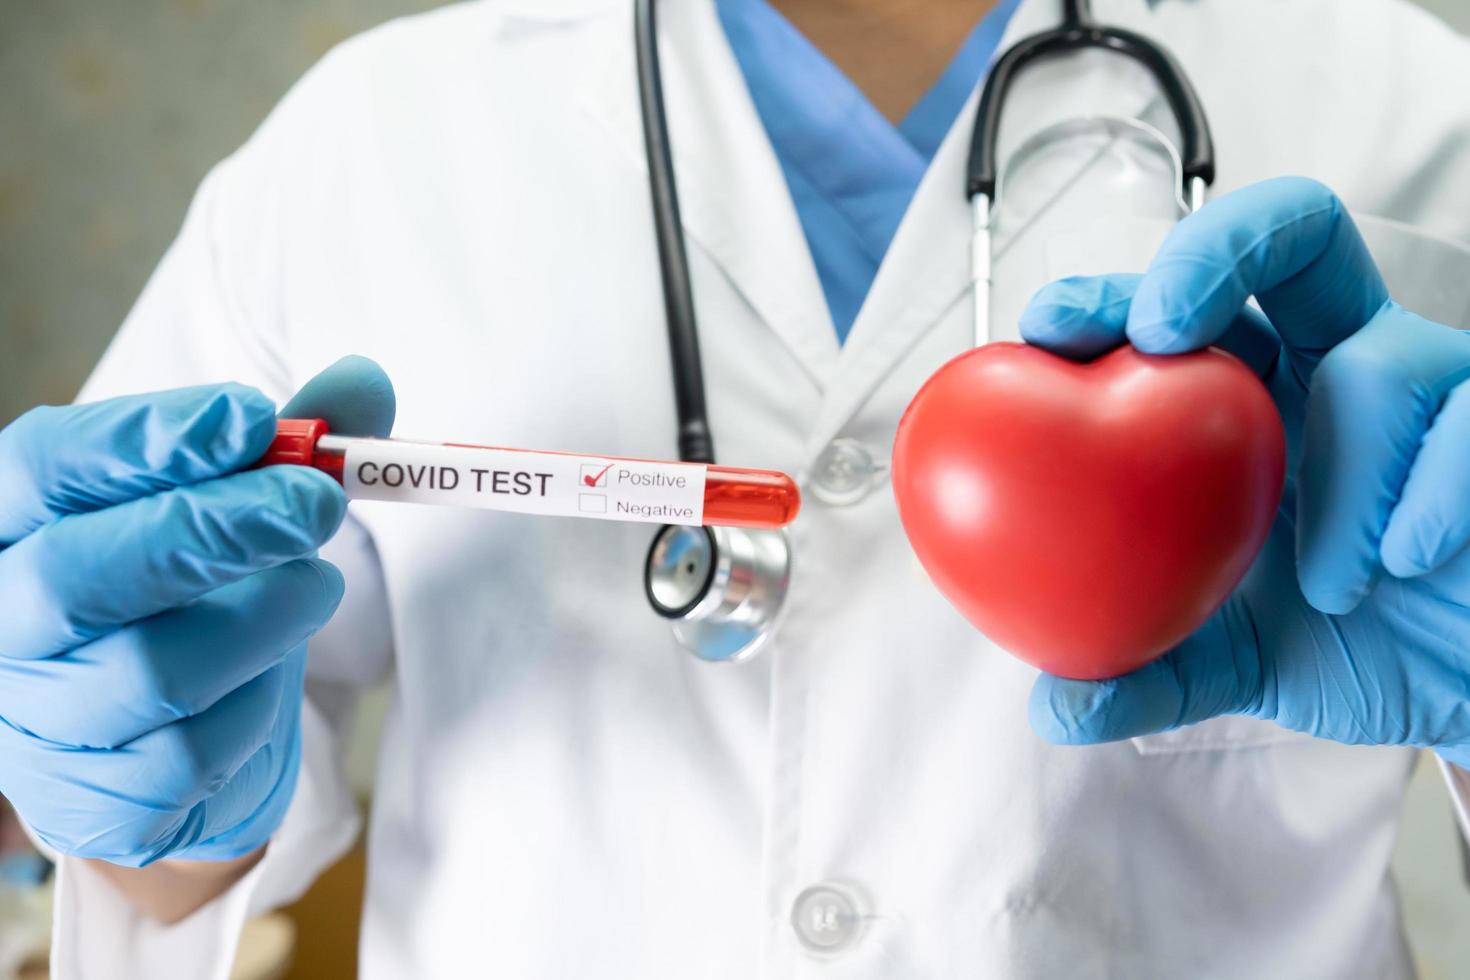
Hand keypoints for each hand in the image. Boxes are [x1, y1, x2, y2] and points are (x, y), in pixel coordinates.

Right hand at [0, 355, 393, 865]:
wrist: (162, 738)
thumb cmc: (186, 594)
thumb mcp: (226, 503)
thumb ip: (286, 443)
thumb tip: (365, 383)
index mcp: (11, 526)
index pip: (48, 467)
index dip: (147, 439)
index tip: (253, 416)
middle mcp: (0, 624)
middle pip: (80, 573)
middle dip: (214, 529)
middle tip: (317, 502)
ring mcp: (34, 724)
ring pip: (152, 671)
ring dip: (262, 618)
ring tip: (315, 585)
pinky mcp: (93, 804)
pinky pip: (191, 756)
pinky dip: (257, 707)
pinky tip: (272, 673)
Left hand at [1020, 177, 1469, 765]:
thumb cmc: (1357, 643)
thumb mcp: (1235, 664)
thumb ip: (1147, 675)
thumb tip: (1051, 708)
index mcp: (1254, 399)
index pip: (1182, 305)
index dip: (1113, 294)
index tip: (1050, 329)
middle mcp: (1340, 366)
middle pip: (1289, 238)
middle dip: (1215, 252)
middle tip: (1158, 326)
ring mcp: (1438, 388)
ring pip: (1383, 362)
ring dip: (1345, 475)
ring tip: (1330, 586)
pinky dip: (1428, 495)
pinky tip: (1404, 560)